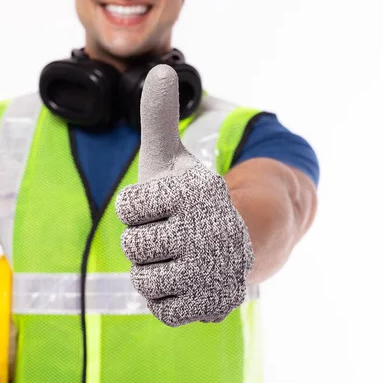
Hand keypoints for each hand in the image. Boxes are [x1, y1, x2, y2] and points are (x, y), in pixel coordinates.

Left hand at [115, 65, 253, 326]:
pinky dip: (166, 298)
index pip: (127, 208)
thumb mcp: (177, 157)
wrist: (254, 234)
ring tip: (175, 256)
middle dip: (146, 239)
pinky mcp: (212, 304)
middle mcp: (203, 232)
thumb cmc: (199, 197)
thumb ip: (159, 119)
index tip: (162, 204)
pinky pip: (163, 310)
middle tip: (170, 233)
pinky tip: (181, 279)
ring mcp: (210, 272)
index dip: (138, 208)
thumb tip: (159, 72)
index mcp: (191, 193)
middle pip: (134, 248)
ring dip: (154, 269)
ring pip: (144, 282)